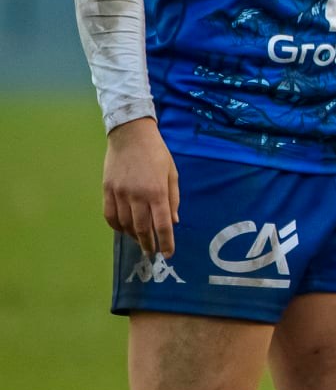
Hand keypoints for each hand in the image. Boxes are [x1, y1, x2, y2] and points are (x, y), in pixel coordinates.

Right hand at [103, 117, 178, 255]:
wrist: (131, 135)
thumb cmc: (157, 153)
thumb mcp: (172, 173)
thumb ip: (173, 199)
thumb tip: (174, 222)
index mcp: (157, 191)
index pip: (162, 224)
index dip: (166, 242)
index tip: (168, 254)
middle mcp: (137, 195)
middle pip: (142, 228)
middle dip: (148, 244)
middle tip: (152, 253)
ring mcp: (119, 193)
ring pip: (124, 225)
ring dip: (133, 237)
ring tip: (140, 241)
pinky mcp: (107, 190)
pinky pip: (110, 216)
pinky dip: (116, 227)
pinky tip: (124, 230)